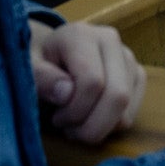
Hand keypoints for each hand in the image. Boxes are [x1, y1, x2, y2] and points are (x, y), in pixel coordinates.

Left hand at [29, 19, 145, 145]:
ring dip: (99, 128)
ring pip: (126, 109)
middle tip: (68, 130)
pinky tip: (91, 118)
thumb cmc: (38, 65)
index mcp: (81, 35)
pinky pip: (132, 114)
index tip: (56, 117)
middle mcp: (110, 40)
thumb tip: (66, 93)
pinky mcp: (137, 75)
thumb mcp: (28, 70)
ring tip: (76, 123)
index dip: (75, 110)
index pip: (92, 82)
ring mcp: (128, 57)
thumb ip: (42, 79)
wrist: (51, 56)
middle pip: (117, 96)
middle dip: (91, 126)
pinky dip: (111, 126)